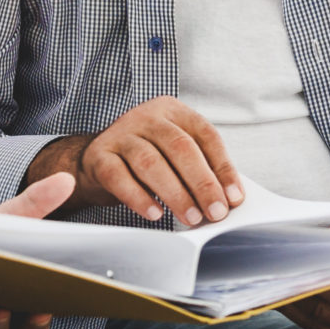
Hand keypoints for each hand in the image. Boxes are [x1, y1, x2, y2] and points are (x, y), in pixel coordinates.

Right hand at [27, 96, 243, 226]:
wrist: (95, 159)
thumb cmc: (144, 157)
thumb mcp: (173, 153)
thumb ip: (199, 168)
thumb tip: (226, 198)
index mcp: (172, 111)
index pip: (205, 135)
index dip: (223, 167)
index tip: (234, 197)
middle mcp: (147, 117)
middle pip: (180, 147)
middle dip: (202, 183)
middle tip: (214, 211)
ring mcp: (121, 134)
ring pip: (151, 162)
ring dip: (175, 193)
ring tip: (190, 217)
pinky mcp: (99, 155)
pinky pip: (119, 177)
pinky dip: (139, 198)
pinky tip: (155, 213)